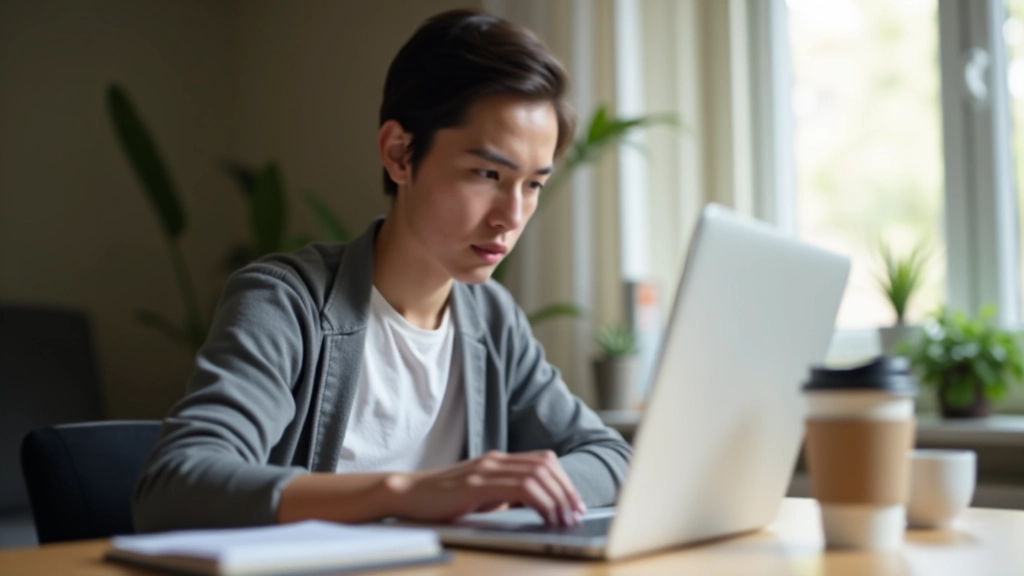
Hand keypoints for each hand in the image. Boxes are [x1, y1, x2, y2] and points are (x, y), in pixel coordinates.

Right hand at [388, 450, 586, 525]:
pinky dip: (541, 501)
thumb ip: (504, 496)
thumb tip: (535, 507)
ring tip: (565, 520)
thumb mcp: (480, 497)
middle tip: (577, 514)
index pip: (543, 460)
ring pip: (538, 475)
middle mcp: (495, 460)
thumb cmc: (442, 501)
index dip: (564, 481)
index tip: (574, 504)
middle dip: (567, 491)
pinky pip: (521, 487)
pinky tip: (546, 517)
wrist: (407, 496)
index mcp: (498, 461)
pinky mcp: (476, 485)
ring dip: (558, 498)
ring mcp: (485, 469)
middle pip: (546, 465)